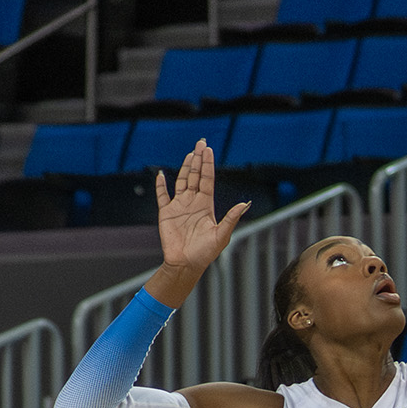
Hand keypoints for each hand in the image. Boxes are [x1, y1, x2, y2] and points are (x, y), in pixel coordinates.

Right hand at [153, 141, 250, 278]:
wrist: (186, 264)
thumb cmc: (205, 253)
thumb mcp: (222, 235)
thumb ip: (232, 218)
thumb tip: (245, 203)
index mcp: (206, 205)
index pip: (207, 179)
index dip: (208, 165)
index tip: (208, 150)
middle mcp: (193, 202)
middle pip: (196, 176)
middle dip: (198, 159)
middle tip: (201, 143)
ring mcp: (179, 206)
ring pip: (182, 181)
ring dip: (186, 167)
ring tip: (190, 153)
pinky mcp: (166, 213)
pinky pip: (162, 196)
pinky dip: (161, 185)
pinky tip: (162, 174)